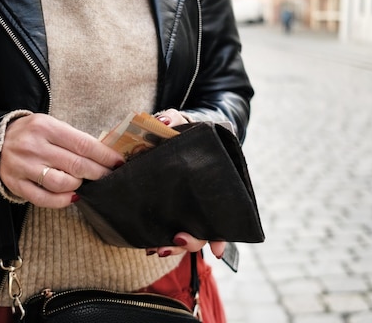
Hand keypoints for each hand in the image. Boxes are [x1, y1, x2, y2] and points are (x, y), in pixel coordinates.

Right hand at [0, 113, 123, 208]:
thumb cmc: (31, 134)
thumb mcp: (51, 126)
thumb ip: (73, 139)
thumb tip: (104, 156)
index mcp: (45, 127)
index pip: (83, 144)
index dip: (105, 156)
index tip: (119, 163)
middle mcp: (33, 146)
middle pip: (75, 164)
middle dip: (98, 173)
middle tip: (109, 177)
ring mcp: (23, 167)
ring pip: (60, 183)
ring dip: (79, 185)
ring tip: (84, 182)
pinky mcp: (16, 184)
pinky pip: (44, 199)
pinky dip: (62, 200)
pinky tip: (73, 196)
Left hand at [152, 109, 226, 257]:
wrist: (168, 135)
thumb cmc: (183, 132)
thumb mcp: (182, 123)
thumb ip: (175, 120)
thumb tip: (164, 122)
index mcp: (213, 183)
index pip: (224, 212)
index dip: (222, 235)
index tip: (218, 251)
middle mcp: (201, 202)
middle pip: (204, 232)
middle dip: (192, 242)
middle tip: (177, 239)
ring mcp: (184, 208)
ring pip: (185, 237)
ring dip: (173, 247)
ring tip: (155, 249)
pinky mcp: (164, 209)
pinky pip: (164, 230)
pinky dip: (157, 240)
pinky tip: (147, 245)